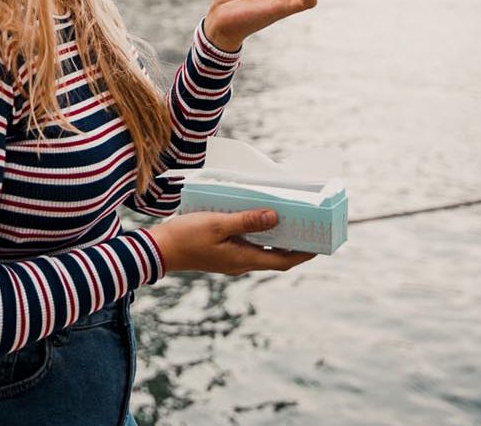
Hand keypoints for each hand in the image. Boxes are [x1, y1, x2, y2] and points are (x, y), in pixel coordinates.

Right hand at [148, 209, 315, 275]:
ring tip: (287, 218)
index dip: (303, 254)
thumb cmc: (187, 236)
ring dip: (275, 237)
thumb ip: (246, 221)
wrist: (160, 248)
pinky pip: (248, 244)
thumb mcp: (218, 225)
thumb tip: (276, 217)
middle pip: (275, 256)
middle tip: (307, 225)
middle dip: (293, 244)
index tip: (319, 244)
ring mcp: (232, 259)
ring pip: (262, 250)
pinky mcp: (223, 252)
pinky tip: (255, 218)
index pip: (283, 261)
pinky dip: (258, 234)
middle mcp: (242, 263)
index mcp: (244, 259)